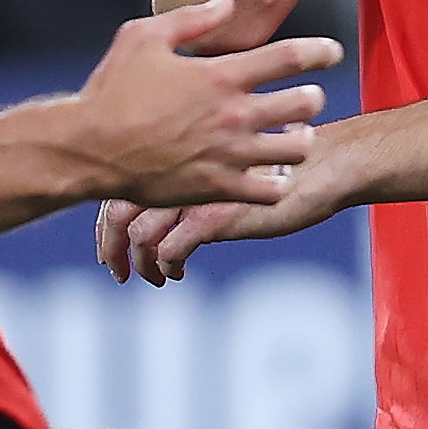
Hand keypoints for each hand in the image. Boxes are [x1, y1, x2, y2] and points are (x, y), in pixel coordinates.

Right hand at [70, 0, 337, 208]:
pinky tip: (271, 174)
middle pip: (305, 103)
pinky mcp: (218, 188)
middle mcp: (233, 114)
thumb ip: (191, 18)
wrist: (88, 149)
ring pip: (296, 149)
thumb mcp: (143, 37)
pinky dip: (278, 181)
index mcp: (220, 75)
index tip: (333, 52)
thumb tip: (228, 3)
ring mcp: (229, 155)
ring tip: (294, 137)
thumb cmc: (112, 90)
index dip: (320, 51)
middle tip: (307, 98)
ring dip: (301, 140)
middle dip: (312, 98)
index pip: (290, 57)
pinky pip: (271, 190)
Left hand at [96, 127, 358, 284]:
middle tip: (116, 269)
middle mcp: (177, 168)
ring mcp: (193, 192)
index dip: (107, 221)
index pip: (119, 186)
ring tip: (154, 277)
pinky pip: (171, 250)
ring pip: (140, 237)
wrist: (320, 163)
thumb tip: (163, 199)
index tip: (109, 244)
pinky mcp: (214, 217)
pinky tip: (179, 273)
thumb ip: (192, 171)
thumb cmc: (277, 157)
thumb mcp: (224, 155)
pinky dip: (168, 266)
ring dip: (140, 264)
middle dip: (111, 247)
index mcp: (174, 151)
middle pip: (118, 212)